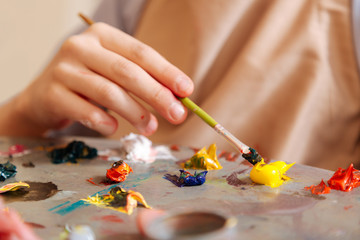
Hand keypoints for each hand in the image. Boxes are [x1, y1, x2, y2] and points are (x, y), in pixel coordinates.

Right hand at [3, 22, 192, 135]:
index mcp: (102, 35)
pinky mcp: (51, 93)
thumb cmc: (89, 83)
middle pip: (127, 72)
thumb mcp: (115, 74)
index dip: (166, 72)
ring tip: (151, 128)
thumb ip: (143, 80)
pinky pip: (85, 111)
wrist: (44, 97)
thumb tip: (179, 97)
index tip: (187, 91)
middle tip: (177, 115)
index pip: (141, 53)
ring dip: (135, 113)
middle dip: (157, 95)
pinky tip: (114, 129)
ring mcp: (63, 69)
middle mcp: (81, 46)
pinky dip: (104, 122)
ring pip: (108, 92)